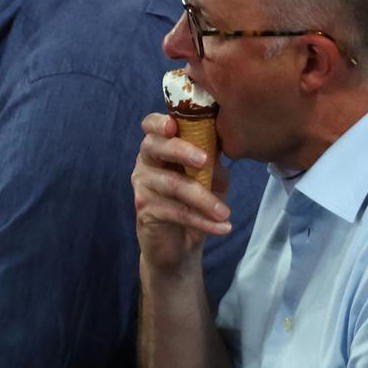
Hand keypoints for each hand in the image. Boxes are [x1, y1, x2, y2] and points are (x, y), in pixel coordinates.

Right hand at [132, 113, 231, 274]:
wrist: (180, 245)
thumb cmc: (195, 202)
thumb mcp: (210, 176)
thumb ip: (212, 158)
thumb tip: (222, 143)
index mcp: (160, 146)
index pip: (150, 125)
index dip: (159, 122)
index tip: (174, 124)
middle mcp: (146, 162)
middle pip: (155, 147)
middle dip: (181, 150)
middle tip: (205, 160)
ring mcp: (142, 186)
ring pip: (173, 184)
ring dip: (203, 199)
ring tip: (224, 212)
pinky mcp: (145, 210)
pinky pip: (177, 212)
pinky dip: (203, 221)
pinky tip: (223, 227)